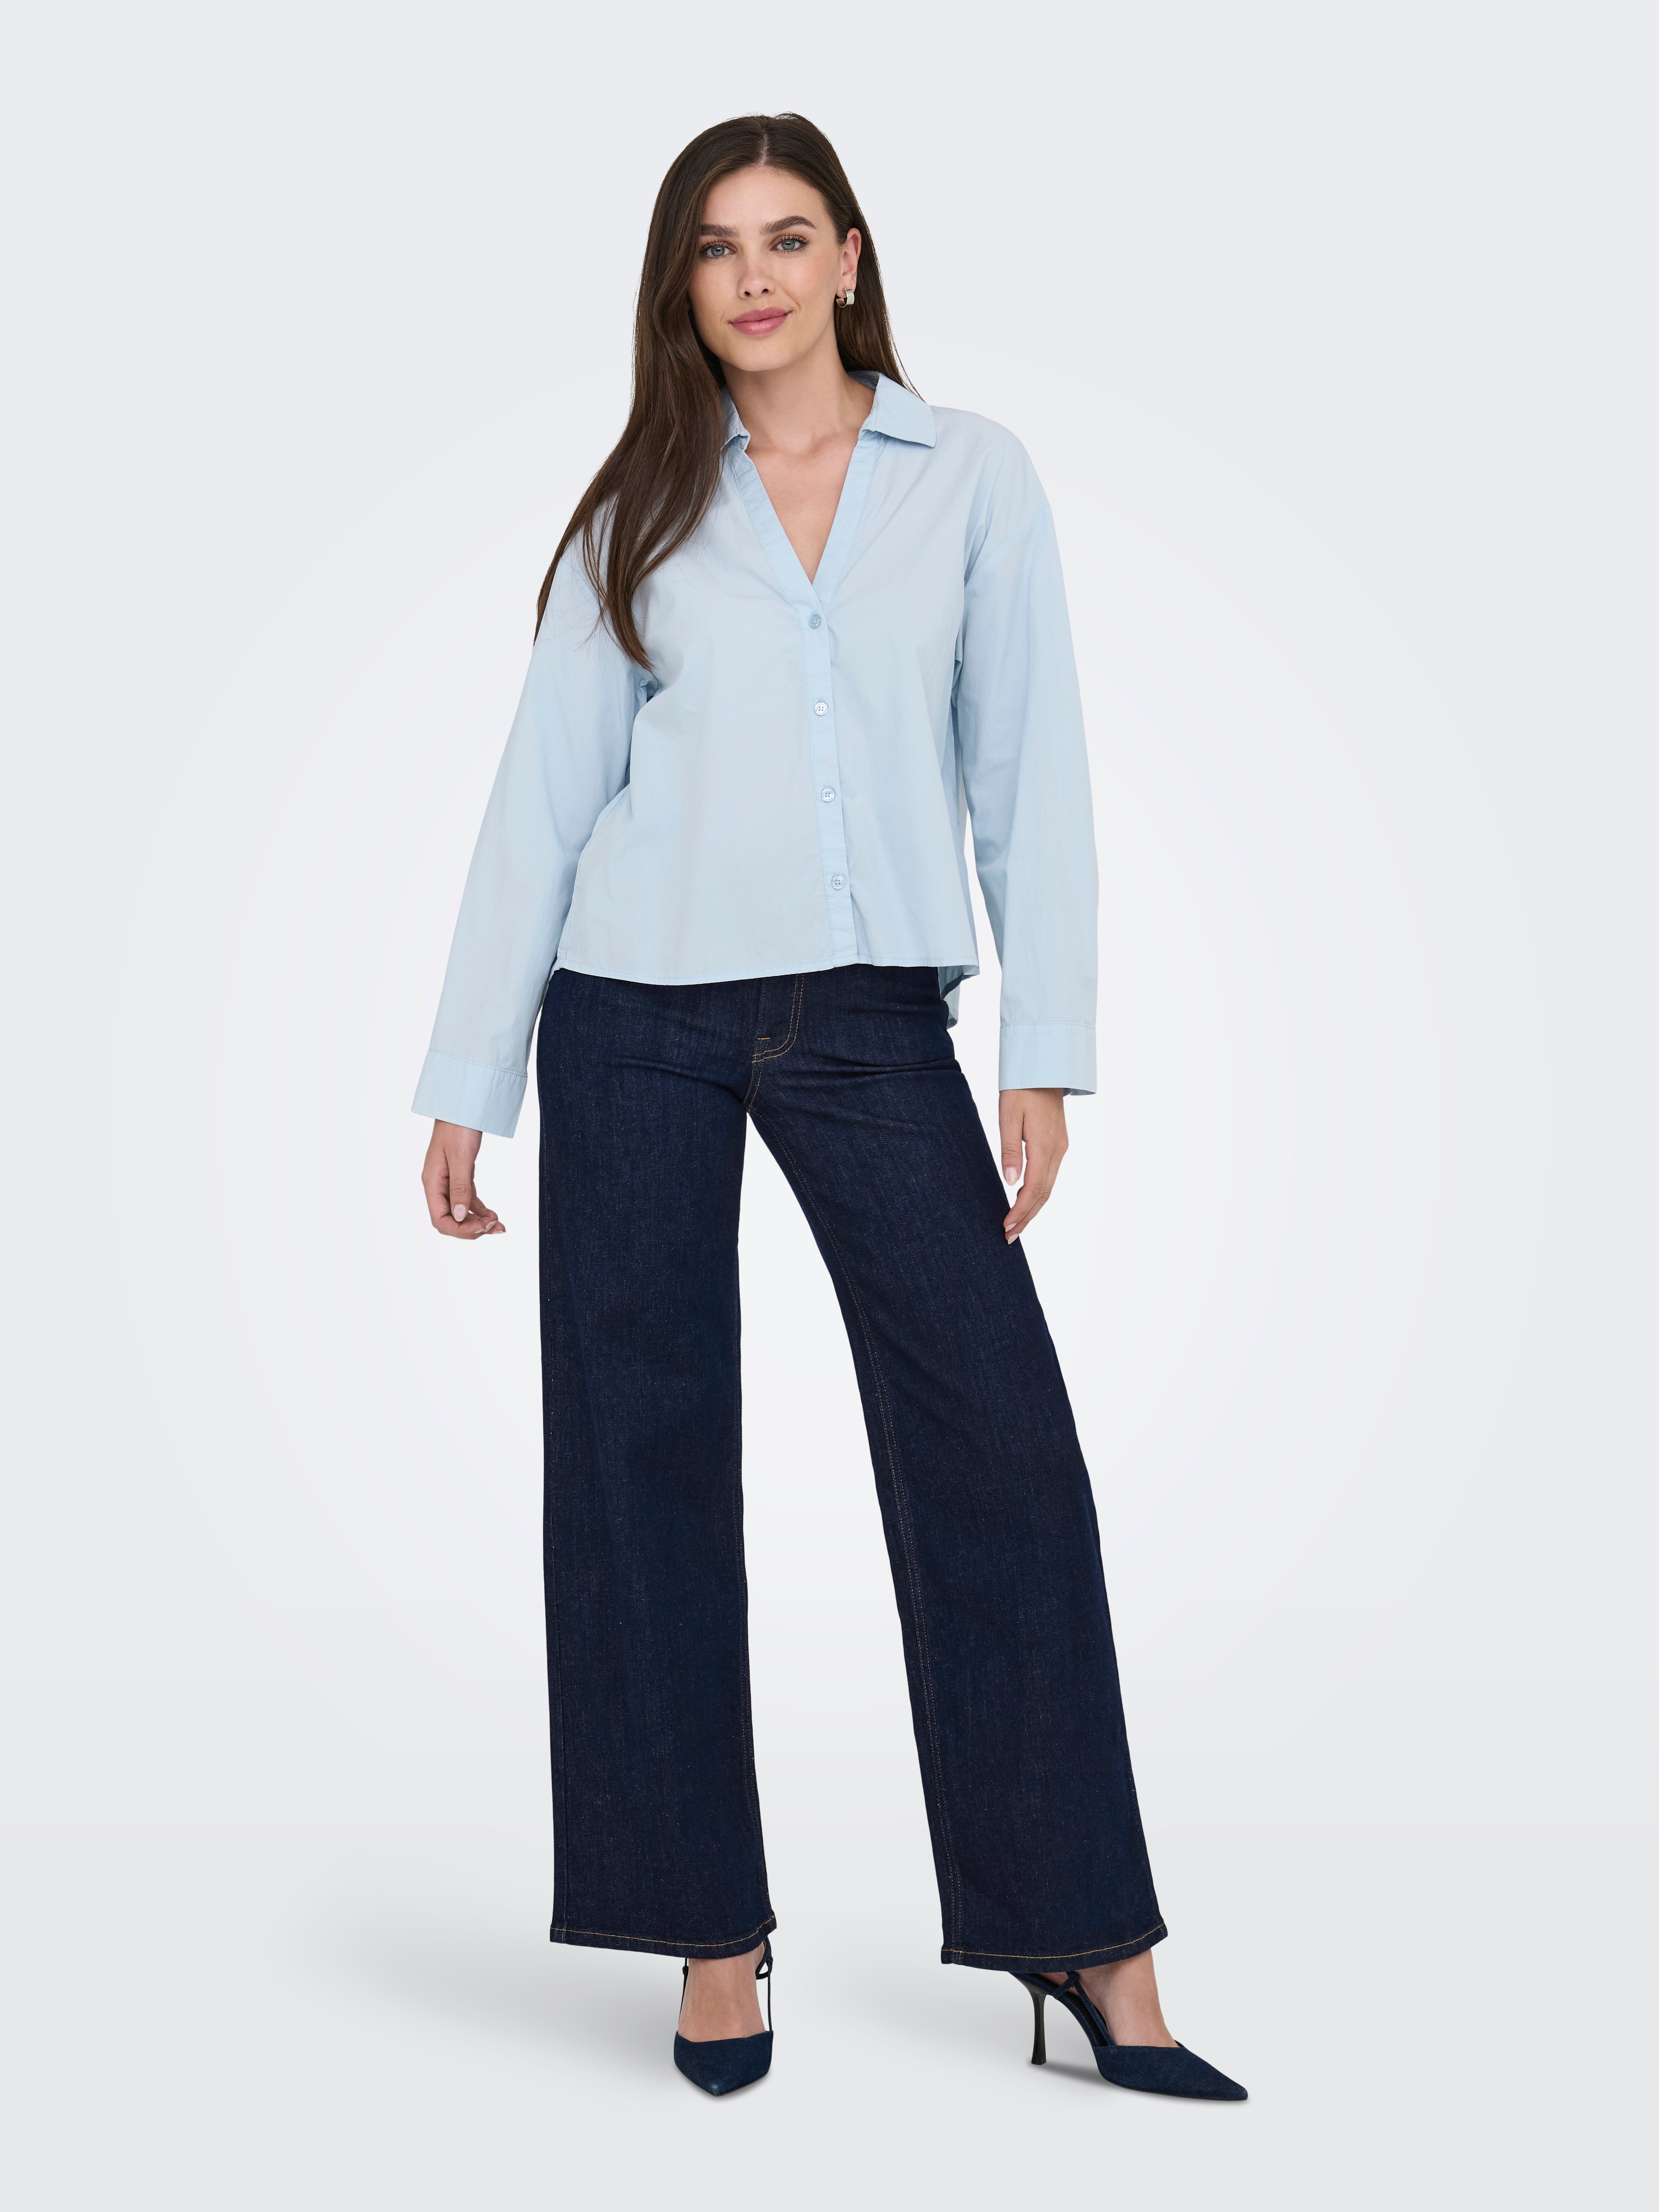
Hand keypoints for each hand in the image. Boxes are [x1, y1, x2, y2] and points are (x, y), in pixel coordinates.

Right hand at [421, 1120, 504, 1237]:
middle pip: (450, 1220)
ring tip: (500, 1226)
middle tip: (495, 1228)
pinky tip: (493, 1215)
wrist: (462, 1106)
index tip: (482, 1229)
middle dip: (471, 1228)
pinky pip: (468, 1200)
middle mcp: (438, 1185)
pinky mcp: (460, 1176)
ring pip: (461, 1212)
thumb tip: (459, 1216)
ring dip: (478, 1221)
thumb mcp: (461, 1158)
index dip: (460, 1229)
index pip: (440, 1219)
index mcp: (432, 1182)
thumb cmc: (458, 1127)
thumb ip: (459, 1188)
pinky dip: (480, 1209)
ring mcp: (448, 1182)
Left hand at [999, 1088, 1067, 1242]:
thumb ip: (1010, 1150)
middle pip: (1044, 1194)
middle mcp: (1058, 1150)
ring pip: (1049, 1187)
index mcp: (1044, 1145)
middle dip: (1027, 1218)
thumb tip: (1011, 1182)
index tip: (1006, 1227)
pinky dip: (1038, 1193)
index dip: (1021, 1212)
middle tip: (1009, 1237)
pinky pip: (1050, 1175)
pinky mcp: (1058, 1143)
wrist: (1044, 1067)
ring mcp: (1061, 1148)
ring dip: (1033, 1208)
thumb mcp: (1008, 1116)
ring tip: (1016, 1226)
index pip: (1034, 1189)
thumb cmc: (1021, 1088)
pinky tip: (1027, 1201)